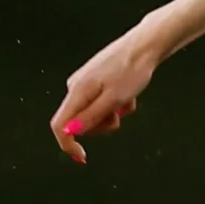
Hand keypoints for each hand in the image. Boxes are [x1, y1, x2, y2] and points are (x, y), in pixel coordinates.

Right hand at [50, 30, 160, 162]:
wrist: (145, 47)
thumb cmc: (132, 71)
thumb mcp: (114, 100)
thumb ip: (91, 117)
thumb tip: (69, 132)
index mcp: (77, 92)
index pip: (59, 125)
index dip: (68, 144)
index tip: (83, 157)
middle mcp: (76, 87)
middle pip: (79, 122)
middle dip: (101, 125)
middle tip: (119, 114)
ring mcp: (86, 84)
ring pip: (94, 114)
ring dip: (112, 114)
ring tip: (127, 100)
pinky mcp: (96, 82)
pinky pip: (103, 103)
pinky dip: (117, 104)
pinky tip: (129, 93)